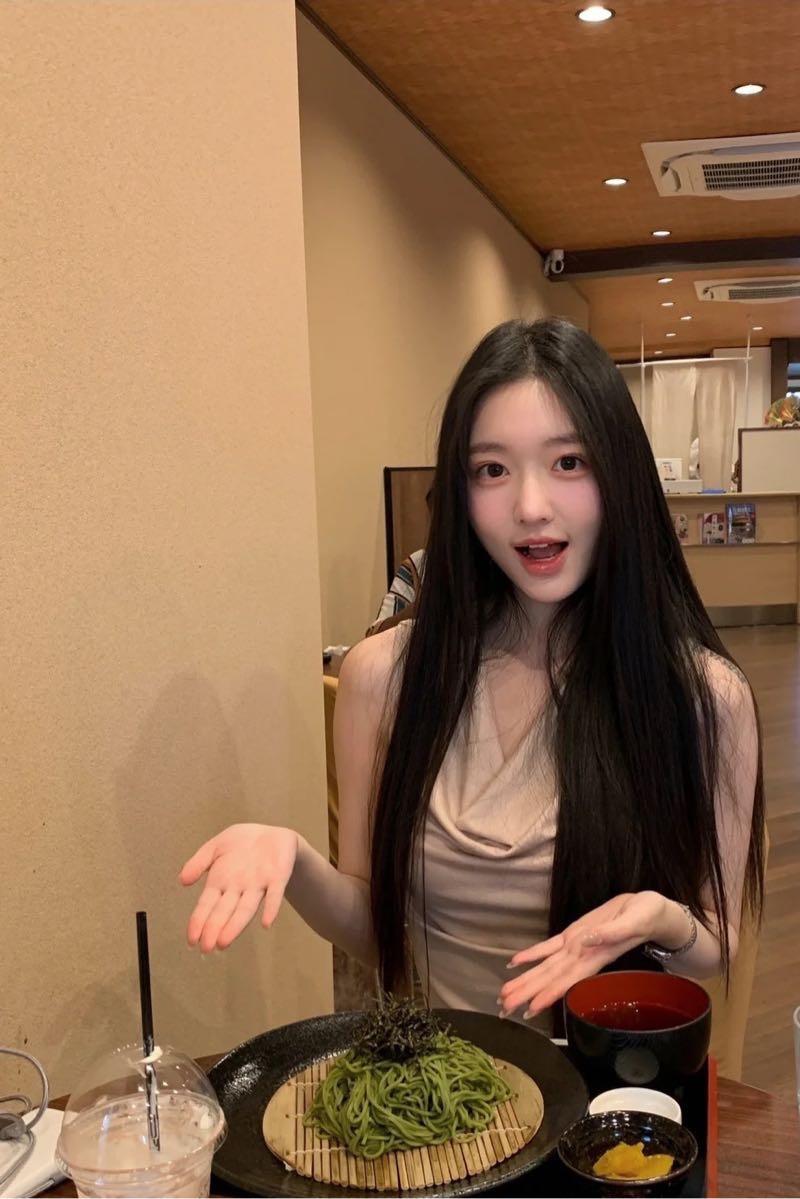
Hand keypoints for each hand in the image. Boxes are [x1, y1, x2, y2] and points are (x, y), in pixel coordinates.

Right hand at [179, 823, 298, 952]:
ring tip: (224, 941)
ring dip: (236, 925)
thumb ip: (199, 862)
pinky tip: (266, 923)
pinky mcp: (278, 877)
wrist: (272, 833)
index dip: (198, 921)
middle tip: (207, 948)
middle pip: (224, 911)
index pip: (206, 905)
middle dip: (214, 929)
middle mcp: (238, 888)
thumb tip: (182, 880)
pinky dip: (271, 908)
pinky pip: (275, 894)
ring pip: (246, 908)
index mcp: (221, 881)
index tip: (191, 940)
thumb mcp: (216, 846)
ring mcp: (258, 884)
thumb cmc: (242, 842)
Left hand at [498, 891, 666, 1019]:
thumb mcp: (634, 921)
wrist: (650, 909)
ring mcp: (576, 946)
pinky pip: (548, 946)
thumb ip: (612, 933)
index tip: (530, 1009)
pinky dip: (531, 955)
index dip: (549, 994)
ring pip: (546, 966)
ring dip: (526, 980)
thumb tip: (586, 940)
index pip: (568, 980)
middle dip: (528, 993)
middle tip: (504, 1008)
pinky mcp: (574, 933)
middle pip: (551, 978)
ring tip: (505, 995)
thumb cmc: (648, 915)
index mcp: (596, 956)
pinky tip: (515, 963)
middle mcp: (582, 956)